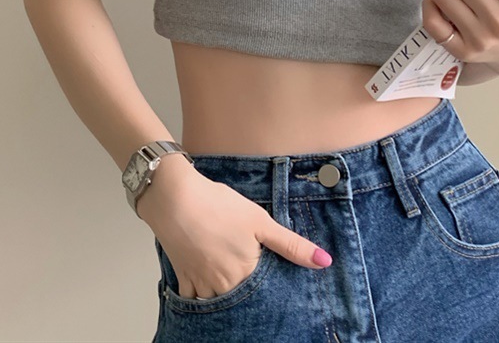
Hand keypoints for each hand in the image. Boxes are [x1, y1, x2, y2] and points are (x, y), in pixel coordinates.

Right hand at [138, 157, 331, 299]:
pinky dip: (200, 294)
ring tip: (230, 275)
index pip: (265, 293)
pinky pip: (193, 298)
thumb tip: (324, 262)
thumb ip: (291, 245)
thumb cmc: (217, 206)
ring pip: (218, 301)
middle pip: (241, 299)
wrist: (174, 197)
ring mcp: (201, 283)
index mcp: (246, 274)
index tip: (268, 275)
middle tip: (245, 269)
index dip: (269, 286)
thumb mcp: (260, 221)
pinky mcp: (183, 276)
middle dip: (246, 291)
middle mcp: (223, 286)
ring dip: (225, 294)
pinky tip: (206, 280)